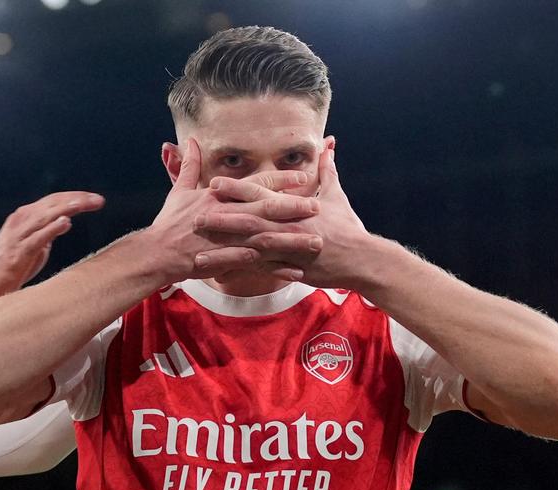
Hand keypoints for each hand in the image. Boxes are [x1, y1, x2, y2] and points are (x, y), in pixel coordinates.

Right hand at [0, 191, 105, 295]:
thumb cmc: (14, 263)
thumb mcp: (35, 242)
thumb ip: (48, 230)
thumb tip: (65, 221)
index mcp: (26, 215)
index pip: (54, 200)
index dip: (76, 197)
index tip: (95, 199)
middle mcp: (22, 219)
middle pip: (53, 203)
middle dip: (77, 199)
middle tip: (98, 200)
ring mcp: (20, 234)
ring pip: (46, 216)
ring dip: (67, 208)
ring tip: (84, 204)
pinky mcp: (19, 251)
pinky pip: (37, 237)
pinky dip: (51, 228)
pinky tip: (65, 222)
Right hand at [141, 138, 321, 282]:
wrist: (158, 253)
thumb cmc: (169, 223)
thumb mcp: (180, 191)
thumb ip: (191, 166)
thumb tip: (193, 142)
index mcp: (221, 197)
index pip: (256, 185)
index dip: (280, 181)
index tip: (302, 177)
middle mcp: (228, 215)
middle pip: (268, 209)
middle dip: (294, 208)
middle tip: (317, 207)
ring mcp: (230, 239)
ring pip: (268, 238)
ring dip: (293, 240)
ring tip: (316, 242)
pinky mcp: (228, 260)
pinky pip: (259, 266)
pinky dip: (278, 269)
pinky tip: (297, 272)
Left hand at [202, 145, 371, 286]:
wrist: (362, 259)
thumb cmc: (348, 227)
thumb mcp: (337, 196)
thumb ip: (328, 171)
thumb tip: (328, 146)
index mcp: (295, 207)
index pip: (261, 193)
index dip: (236, 189)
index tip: (213, 184)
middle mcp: (288, 226)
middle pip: (250, 220)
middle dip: (222, 217)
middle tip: (195, 215)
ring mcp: (288, 249)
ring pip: (250, 248)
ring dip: (223, 250)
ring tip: (198, 252)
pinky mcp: (290, 268)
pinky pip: (260, 271)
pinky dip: (240, 272)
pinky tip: (218, 276)